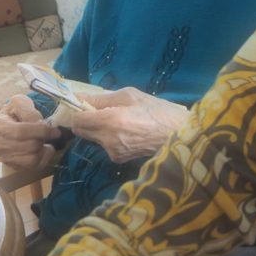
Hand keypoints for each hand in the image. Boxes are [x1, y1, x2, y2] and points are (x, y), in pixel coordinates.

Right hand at [0, 95, 62, 169]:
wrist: (12, 124)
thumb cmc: (16, 113)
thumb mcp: (20, 103)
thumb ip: (28, 110)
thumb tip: (38, 123)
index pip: (20, 131)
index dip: (40, 131)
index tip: (55, 130)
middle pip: (29, 146)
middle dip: (42, 139)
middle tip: (46, 133)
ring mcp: (4, 158)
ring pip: (32, 159)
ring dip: (43, 148)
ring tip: (42, 140)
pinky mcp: (13, 166)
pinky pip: (34, 166)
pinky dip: (44, 157)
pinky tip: (42, 149)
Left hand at [70, 87, 188, 162]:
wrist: (180, 135)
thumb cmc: (158, 111)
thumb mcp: (130, 95)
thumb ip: (101, 98)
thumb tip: (78, 97)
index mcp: (109, 121)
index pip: (76, 121)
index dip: (77, 112)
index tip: (85, 106)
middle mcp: (107, 140)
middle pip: (81, 131)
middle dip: (86, 121)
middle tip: (101, 112)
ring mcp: (112, 152)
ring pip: (93, 138)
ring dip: (98, 129)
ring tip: (120, 121)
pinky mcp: (119, 159)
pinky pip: (105, 145)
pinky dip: (109, 138)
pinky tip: (127, 132)